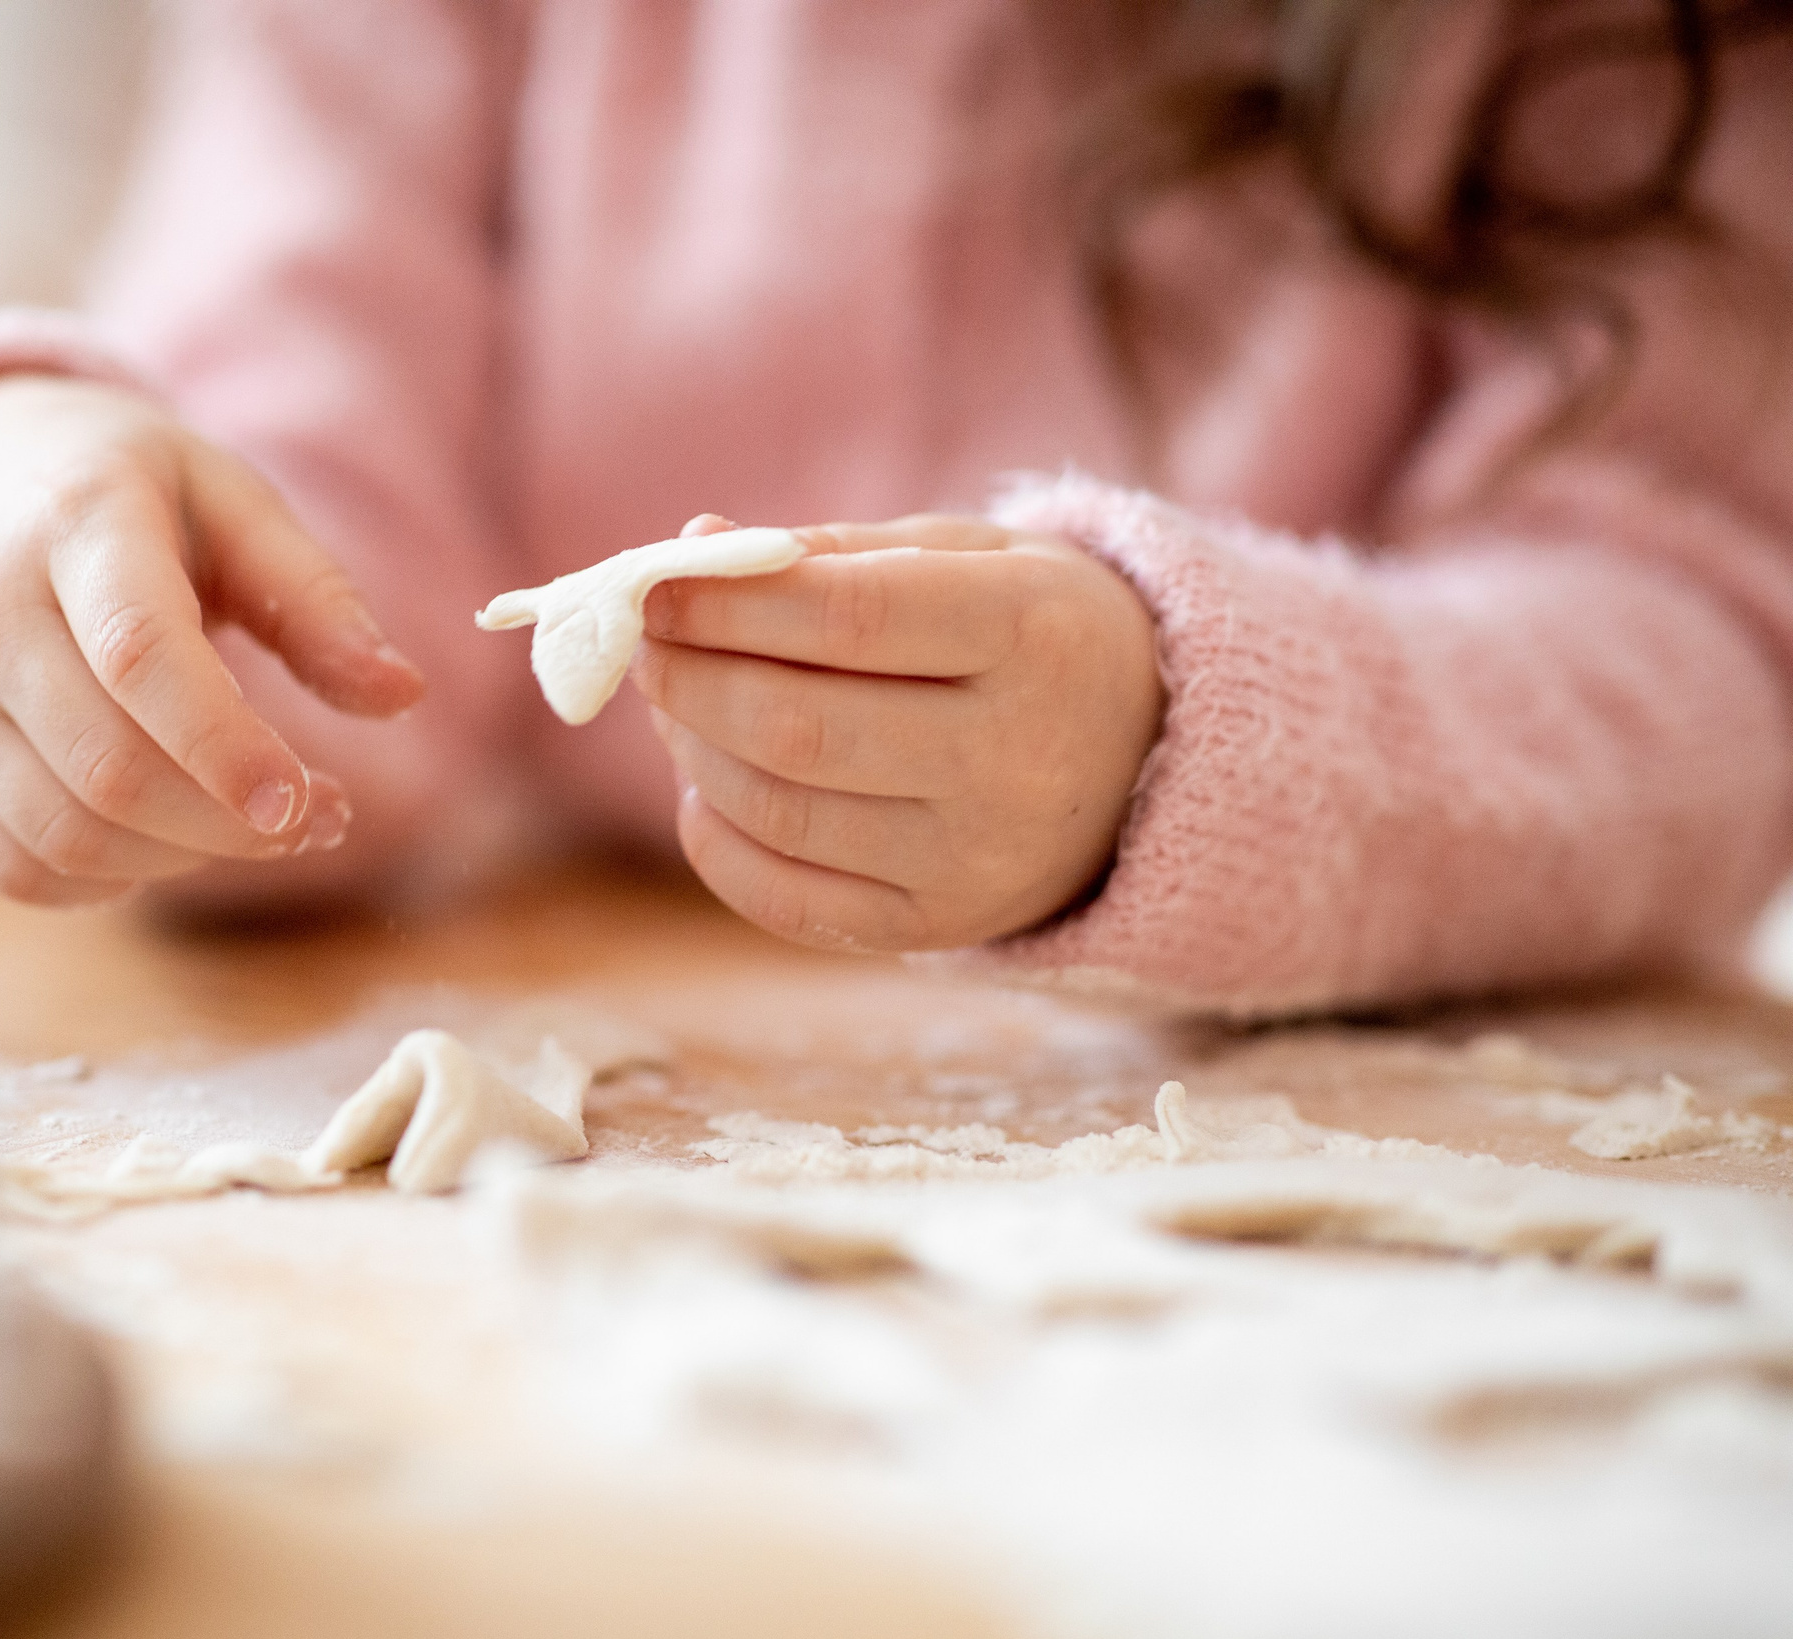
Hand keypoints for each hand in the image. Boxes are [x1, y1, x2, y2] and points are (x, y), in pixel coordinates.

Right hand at [0, 375, 424, 902]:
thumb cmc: (131, 499)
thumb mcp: (231, 504)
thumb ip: (316, 597)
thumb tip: (402, 695)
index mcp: (72, 523)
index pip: (140, 654)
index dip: (226, 745)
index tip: (309, 803)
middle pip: (108, 767)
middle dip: (232, 822)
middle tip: (322, 814)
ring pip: (66, 833)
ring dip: (187, 858)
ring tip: (259, 824)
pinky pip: (21, 869)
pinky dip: (113, 880)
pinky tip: (172, 839)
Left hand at [635, 513, 1163, 950]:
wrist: (1149, 760)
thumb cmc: (1030, 634)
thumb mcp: (964, 559)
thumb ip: (829, 554)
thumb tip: (690, 553)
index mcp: (1035, 635)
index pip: (847, 619)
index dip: (728, 604)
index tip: (654, 586)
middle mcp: (1016, 758)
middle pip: (799, 727)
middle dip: (692, 680)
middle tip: (647, 646)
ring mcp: (978, 859)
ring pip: (778, 811)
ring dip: (694, 750)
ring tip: (679, 705)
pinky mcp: (937, 927)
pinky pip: (783, 897)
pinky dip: (715, 838)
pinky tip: (707, 785)